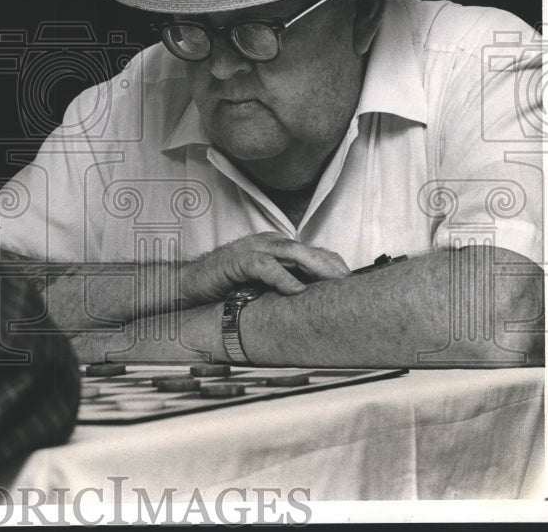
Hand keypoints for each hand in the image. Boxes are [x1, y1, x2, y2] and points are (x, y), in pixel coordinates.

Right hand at [181, 232, 349, 304]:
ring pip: (291, 252)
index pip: (314, 252)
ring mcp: (253, 249)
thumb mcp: (262, 286)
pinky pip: (265, 266)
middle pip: (308, 250)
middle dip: (332, 265)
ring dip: (315, 266)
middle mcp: (267, 244)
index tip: (356, 284)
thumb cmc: (228, 286)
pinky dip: (282, 277)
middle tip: (354, 283)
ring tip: (335, 282)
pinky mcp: (237, 260)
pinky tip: (296, 290)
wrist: (191, 284)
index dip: (335, 266)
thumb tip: (315, 304)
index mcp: (276, 248)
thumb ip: (285, 286)